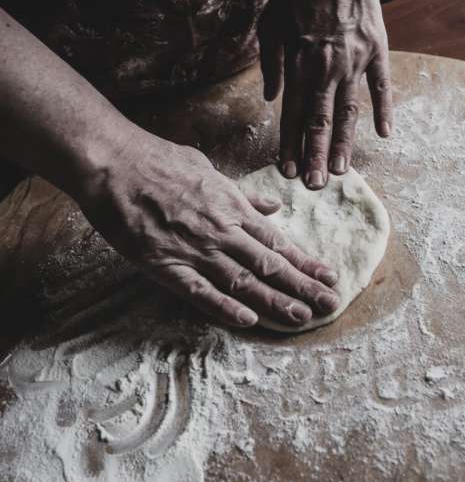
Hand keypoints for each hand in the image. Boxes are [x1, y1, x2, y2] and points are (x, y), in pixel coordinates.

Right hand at [79, 127, 338, 328]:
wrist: (116, 164)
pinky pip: (199, 291)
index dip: (305, 261)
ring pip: (242, 281)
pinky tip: (248, 320)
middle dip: (302, 285)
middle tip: (330, 303)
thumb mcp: (208, 169)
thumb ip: (241, 193)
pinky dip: (224, 308)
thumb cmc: (160, 161)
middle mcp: (221, 231)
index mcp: (231, 207)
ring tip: (302, 316)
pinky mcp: (165, 264)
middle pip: (268, 264)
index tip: (328, 275)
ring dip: (275, 301)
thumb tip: (271, 205)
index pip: (277, 241)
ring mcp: (194, 249)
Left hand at [258, 0, 392, 188]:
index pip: (292, 116)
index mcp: (298, 67)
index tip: (286, 170)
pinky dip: (384, 111)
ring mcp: (354, 65)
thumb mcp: (269, 25)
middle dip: (314, 156)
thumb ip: (270, 65)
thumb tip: (270, 98)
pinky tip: (384, 135)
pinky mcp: (375, 54)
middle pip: (319, 122)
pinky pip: (381, 88)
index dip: (289, 145)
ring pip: (348, 113)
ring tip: (340, 171)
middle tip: (313, 185)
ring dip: (343, 144)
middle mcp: (326, 72)